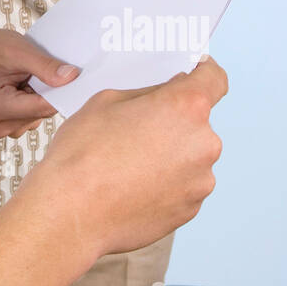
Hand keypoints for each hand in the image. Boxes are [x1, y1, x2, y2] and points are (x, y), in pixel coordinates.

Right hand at [0, 25, 79, 138]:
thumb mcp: (18, 50)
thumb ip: (45, 66)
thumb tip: (72, 78)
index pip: (42, 107)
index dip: (61, 92)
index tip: (74, 78)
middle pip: (42, 113)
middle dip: (48, 92)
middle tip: (38, 71)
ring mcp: (3, 128)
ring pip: (40, 117)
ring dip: (41, 97)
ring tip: (27, 78)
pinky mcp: (8, 126)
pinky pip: (34, 117)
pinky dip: (35, 102)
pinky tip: (25, 87)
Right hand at [28, 55, 227, 258]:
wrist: (72, 212)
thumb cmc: (83, 154)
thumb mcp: (106, 100)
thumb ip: (146, 94)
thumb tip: (164, 96)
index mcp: (185, 107)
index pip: (214, 79)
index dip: (204, 73)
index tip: (194, 74)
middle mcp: (203, 143)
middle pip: (197, 122)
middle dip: (172, 122)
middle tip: (136, 129)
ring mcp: (200, 180)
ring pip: (189, 156)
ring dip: (169, 155)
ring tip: (129, 164)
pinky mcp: (191, 209)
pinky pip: (183, 185)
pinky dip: (164, 183)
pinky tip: (132, 186)